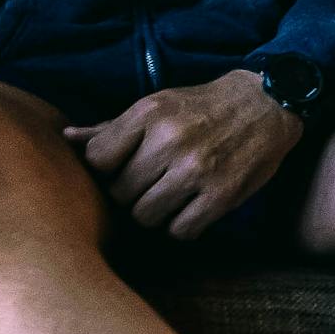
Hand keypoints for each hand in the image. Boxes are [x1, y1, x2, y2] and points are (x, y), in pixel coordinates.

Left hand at [67, 71, 302, 238]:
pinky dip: (180, 226)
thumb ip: (112, 127)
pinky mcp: (222, 194)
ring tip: (167, 198)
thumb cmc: (201, 107)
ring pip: (145, 217)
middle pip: (120, 194)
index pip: (97, 160)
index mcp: (149, 113)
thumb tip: (67, 137)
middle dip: (129, 194)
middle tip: (148, 186)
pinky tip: (189, 209)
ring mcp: (197, 169)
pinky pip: (180, 231)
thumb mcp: (157, 105)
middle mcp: (170, 140)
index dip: (105, 171)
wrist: (267, 102)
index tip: (121, 169)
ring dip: (153, 214)